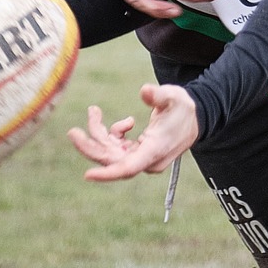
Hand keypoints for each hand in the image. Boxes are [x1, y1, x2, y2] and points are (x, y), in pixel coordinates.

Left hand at [69, 85, 199, 180]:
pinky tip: (126, 122)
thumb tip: (144, 92)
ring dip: (99, 134)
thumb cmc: (184, 109)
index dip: (108, 173)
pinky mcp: (138, 152)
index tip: (88, 175)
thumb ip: (158, 95)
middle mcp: (146, 159)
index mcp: (154, 150)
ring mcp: (141, 157)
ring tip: (94, 111)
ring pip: (111, 152)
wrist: (195, 118)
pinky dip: (113, 133)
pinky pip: (117, 147)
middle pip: (112, 160)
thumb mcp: (174, 97)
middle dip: (91, 147)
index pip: (128, 167)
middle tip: (72, 132)